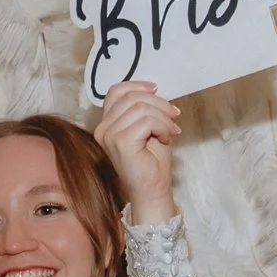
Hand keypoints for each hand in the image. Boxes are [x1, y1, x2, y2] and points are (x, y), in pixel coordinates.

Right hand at [94, 79, 181, 219]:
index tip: (157, 90)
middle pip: (131, 97)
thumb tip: (155, 90)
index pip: (116, 91)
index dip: (138, 85)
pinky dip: (162, 127)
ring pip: (141, 108)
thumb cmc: (152, 163)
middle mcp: (103, 128)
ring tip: (171, 131)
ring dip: (163, 118)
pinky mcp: (121, 142)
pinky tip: (167, 138)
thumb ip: (146, 109)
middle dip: (159, 103)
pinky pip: (147, 121)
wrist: (153, 191)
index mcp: (107, 123)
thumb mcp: (149, 128)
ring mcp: (109, 135)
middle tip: (173, 116)